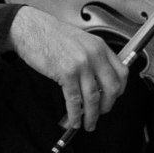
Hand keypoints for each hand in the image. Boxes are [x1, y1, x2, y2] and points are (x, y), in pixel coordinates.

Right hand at [9, 6, 127, 131]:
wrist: (31, 28)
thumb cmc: (51, 35)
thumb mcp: (81, 41)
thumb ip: (93, 58)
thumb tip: (97, 83)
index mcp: (100, 46)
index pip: (122, 73)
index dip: (120, 90)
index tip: (113, 99)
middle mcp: (94, 55)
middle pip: (112, 89)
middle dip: (107, 107)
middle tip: (100, 114)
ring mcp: (81, 64)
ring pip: (93, 98)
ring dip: (91, 116)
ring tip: (87, 124)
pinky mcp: (66, 73)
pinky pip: (75, 100)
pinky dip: (75, 115)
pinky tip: (73, 120)